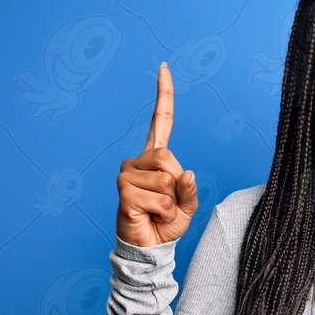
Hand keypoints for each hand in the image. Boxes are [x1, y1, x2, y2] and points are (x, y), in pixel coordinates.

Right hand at [116, 62, 198, 246]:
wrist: (149, 248)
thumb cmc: (166, 223)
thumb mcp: (188, 206)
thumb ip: (191, 189)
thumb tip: (186, 172)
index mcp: (155, 157)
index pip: (160, 120)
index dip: (163, 95)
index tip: (164, 67)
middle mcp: (137, 161)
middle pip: (168, 158)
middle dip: (177, 185)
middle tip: (167, 202)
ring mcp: (127, 174)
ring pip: (166, 179)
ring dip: (172, 202)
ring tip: (158, 210)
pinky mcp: (123, 191)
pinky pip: (159, 197)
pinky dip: (165, 212)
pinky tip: (150, 216)